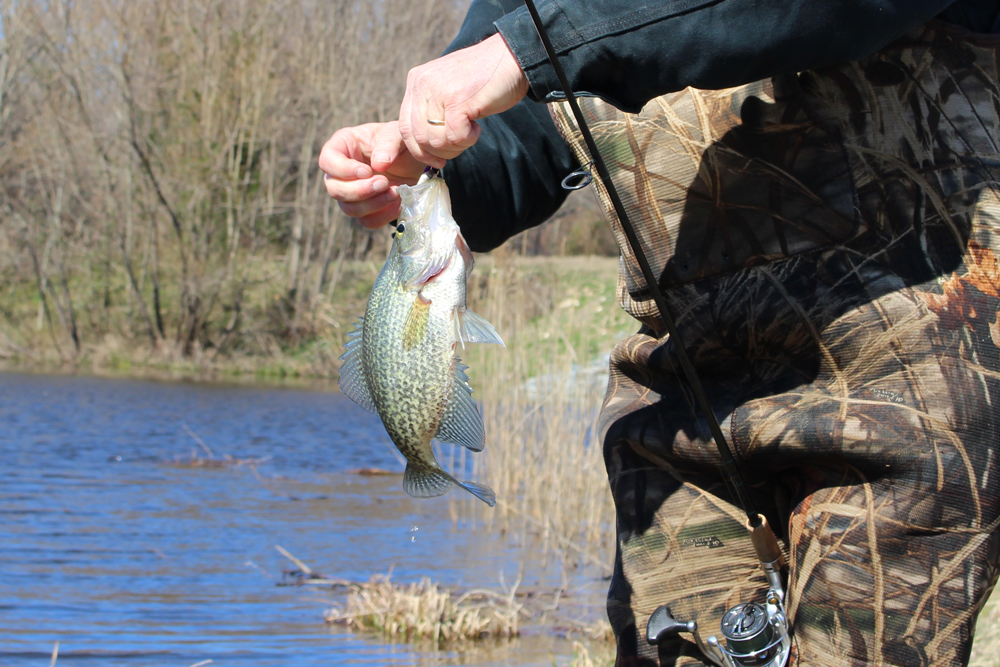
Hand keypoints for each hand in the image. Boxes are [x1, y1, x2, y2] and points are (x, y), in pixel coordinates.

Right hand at [318, 122, 424, 228]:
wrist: (414, 160)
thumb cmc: (400, 141)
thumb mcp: (397, 133)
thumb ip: (389, 143)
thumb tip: (378, 165)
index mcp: (342, 146)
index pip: (327, 161)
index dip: (343, 170)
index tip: (367, 171)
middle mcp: (341, 172)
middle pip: (335, 189)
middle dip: (360, 190)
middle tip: (384, 183)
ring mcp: (352, 193)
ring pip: (349, 209)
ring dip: (373, 204)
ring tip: (396, 193)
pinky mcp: (367, 210)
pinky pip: (367, 221)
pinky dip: (383, 216)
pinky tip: (398, 203)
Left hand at [398, 32, 528, 167]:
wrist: (511, 57)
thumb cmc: (483, 79)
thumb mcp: (447, 91)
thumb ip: (432, 110)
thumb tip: (424, 147)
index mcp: (416, 81)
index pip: (404, 128)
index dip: (419, 151)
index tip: (436, 160)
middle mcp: (421, 84)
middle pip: (418, 138)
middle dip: (439, 152)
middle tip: (459, 145)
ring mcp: (438, 90)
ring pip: (435, 140)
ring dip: (455, 145)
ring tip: (470, 132)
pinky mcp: (457, 99)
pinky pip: (454, 136)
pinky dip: (468, 139)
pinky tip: (476, 127)